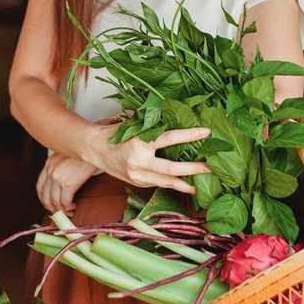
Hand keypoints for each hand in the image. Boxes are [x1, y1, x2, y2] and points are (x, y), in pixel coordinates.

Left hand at [36, 154, 99, 214]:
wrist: (95, 148)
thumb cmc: (86, 153)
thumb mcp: (69, 158)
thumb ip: (63, 169)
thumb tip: (64, 187)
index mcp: (49, 163)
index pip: (40, 186)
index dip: (44, 199)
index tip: (51, 205)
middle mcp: (50, 170)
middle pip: (45, 196)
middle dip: (52, 208)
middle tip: (59, 212)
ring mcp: (57, 177)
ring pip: (54, 201)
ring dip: (61, 210)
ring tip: (68, 211)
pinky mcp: (68, 183)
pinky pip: (65, 202)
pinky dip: (68, 208)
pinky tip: (73, 207)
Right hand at [84, 125, 211, 194]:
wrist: (93, 149)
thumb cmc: (114, 133)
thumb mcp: (132, 126)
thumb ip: (152, 127)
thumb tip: (178, 119)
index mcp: (139, 143)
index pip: (169, 138)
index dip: (189, 135)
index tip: (206, 132)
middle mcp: (138, 162)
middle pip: (172, 168)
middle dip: (193, 168)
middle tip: (210, 167)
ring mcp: (137, 176)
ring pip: (166, 182)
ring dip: (185, 183)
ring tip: (201, 184)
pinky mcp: (137, 183)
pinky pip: (158, 184)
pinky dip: (171, 184)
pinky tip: (184, 184)